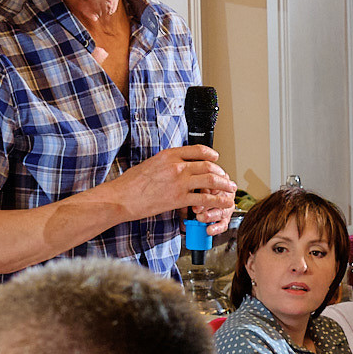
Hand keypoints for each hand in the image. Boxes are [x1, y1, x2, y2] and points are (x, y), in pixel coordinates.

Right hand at [109, 145, 238, 224]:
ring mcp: (179, 182)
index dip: (211, 154)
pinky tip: (224, 202)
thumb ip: (165, 163)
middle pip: (208, 166)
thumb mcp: (149, 164)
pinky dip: (218, 201)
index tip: (216, 158)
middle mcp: (176, 166)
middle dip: (220, 173)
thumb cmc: (130, 183)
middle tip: (226, 178)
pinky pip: (204, 199)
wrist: (121, 198)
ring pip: (210, 180)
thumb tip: (175, 165)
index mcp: (169, 155)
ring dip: (224, 185)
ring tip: (231, 189)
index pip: (197, 150)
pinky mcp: (179, 199)